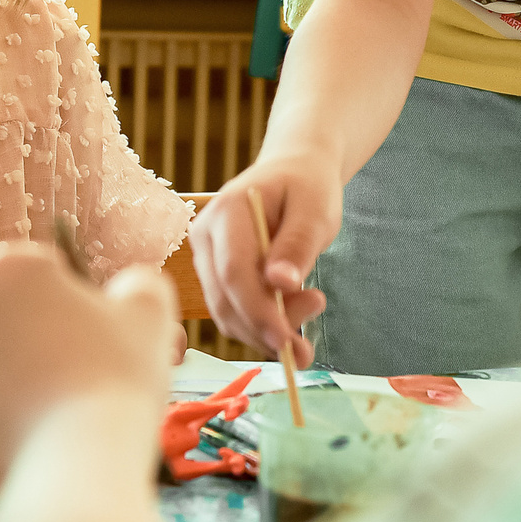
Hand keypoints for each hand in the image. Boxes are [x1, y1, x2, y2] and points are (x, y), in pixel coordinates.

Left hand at [0, 242, 177, 487]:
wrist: (75, 465)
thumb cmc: (115, 375)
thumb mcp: (149, 310)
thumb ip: (138, 284)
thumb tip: (128, 288)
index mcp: (10, 269)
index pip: (43, 266)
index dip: (76, 296)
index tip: (97, 328)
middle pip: (9, 309)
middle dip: (40, 328)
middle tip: (85, 364)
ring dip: (23, 368)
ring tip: (67, 401)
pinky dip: (10, 410)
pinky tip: (46, 429)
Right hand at [188, 160, 332, 364]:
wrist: (294, 173)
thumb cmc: (307, 187)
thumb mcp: (314, 211)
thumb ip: (297, 245)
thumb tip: (281, 284)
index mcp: (226, 211)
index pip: (233, 270)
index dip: (257, 310)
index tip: (286, 340)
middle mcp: (206, 235)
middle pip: (225, 298)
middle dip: (264, 330)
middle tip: (305, 348)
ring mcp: (206, 257)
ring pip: (226, 312)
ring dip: (264, 331)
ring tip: (310, 317)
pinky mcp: (216, 276)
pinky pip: (233, 312)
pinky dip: (261, 327)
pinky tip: (292, 322)